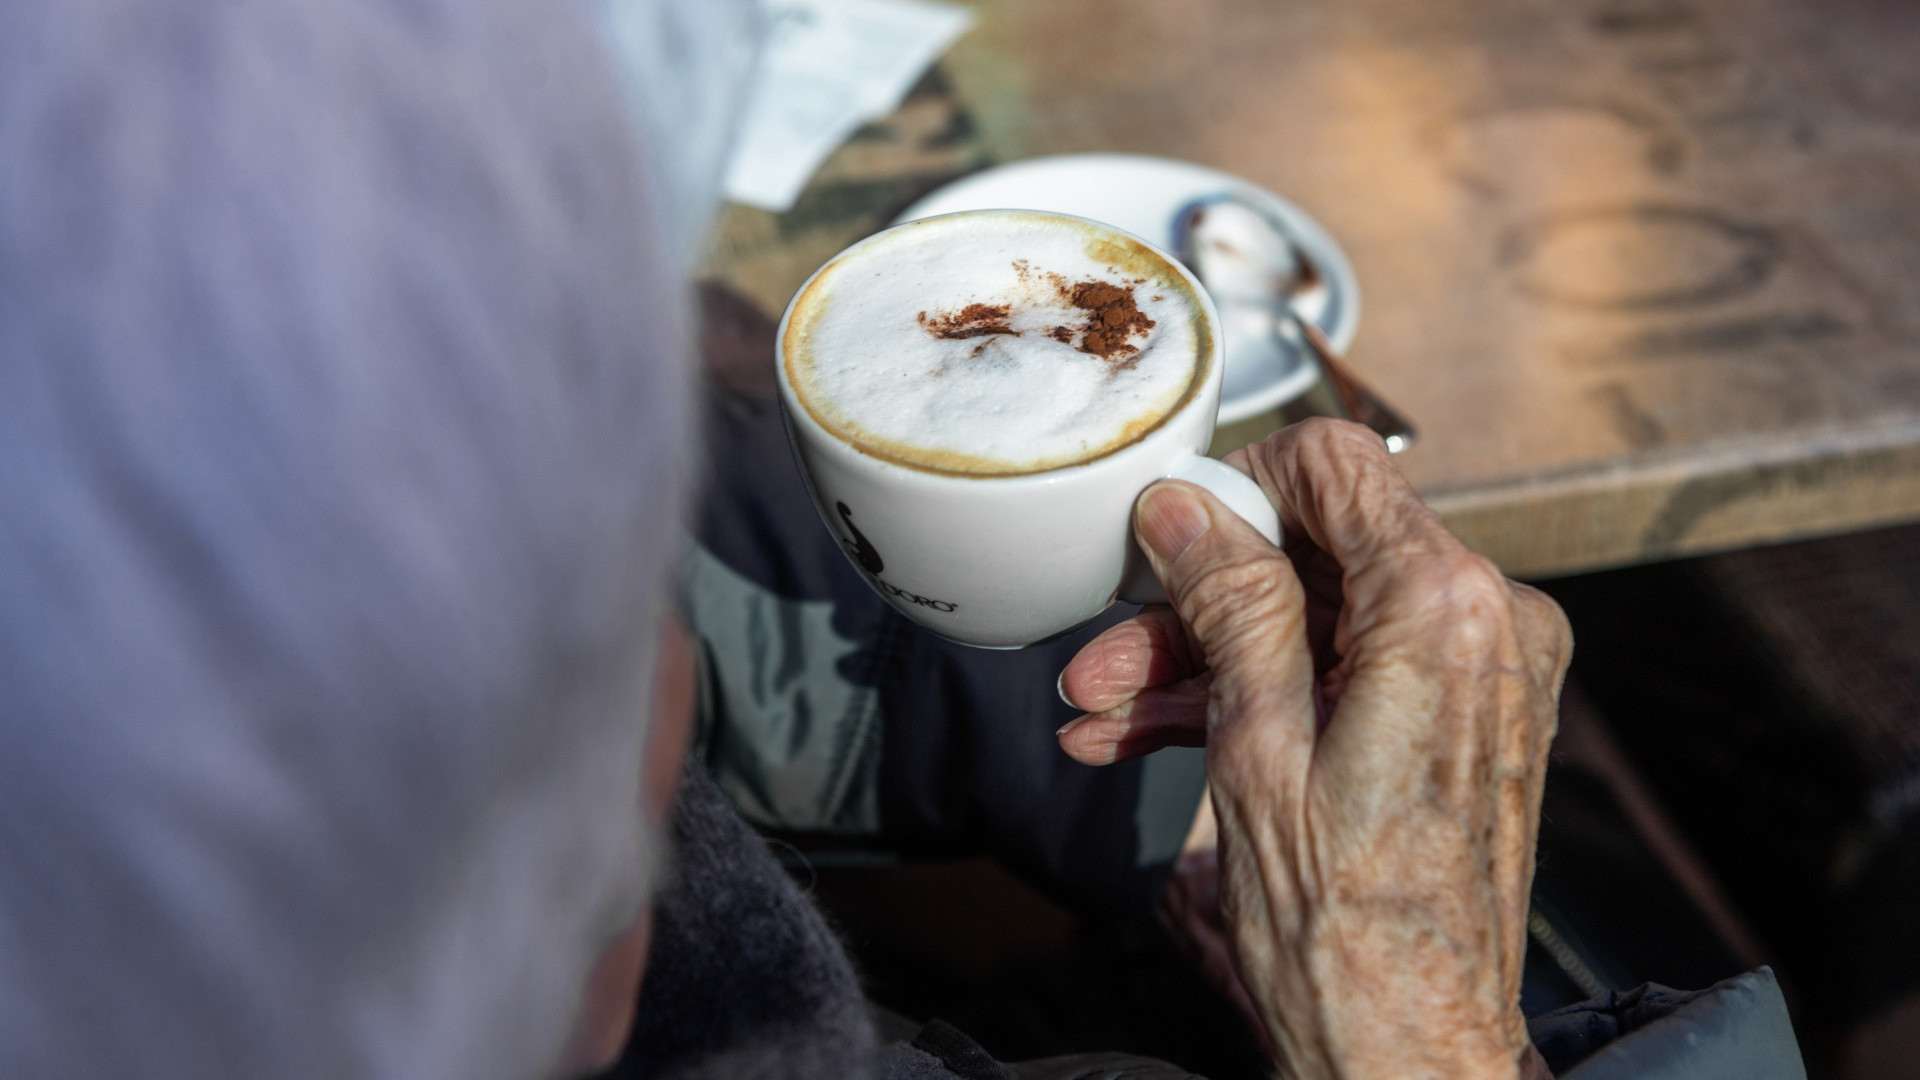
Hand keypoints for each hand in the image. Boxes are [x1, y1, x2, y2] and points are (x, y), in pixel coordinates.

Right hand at [1057, 420, 1570, 1079]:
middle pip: (1315, 553)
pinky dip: (1256, 694)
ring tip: (1105, 709)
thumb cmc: (1347, 933)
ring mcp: (1476, 674)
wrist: (1407, 1047)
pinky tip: (1148, 734)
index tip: (1163, 535)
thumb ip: (1231, 605)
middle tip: (1107, 650)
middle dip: (1197, 599)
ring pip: (1316, 619)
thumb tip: (1187, 508)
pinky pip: (1342, 671)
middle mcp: (1485, 624)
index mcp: (1447, 611)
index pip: (1335, 467)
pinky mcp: (1455, 719)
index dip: (1235, 487)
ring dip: (1206, 658)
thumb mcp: (1257, 747)